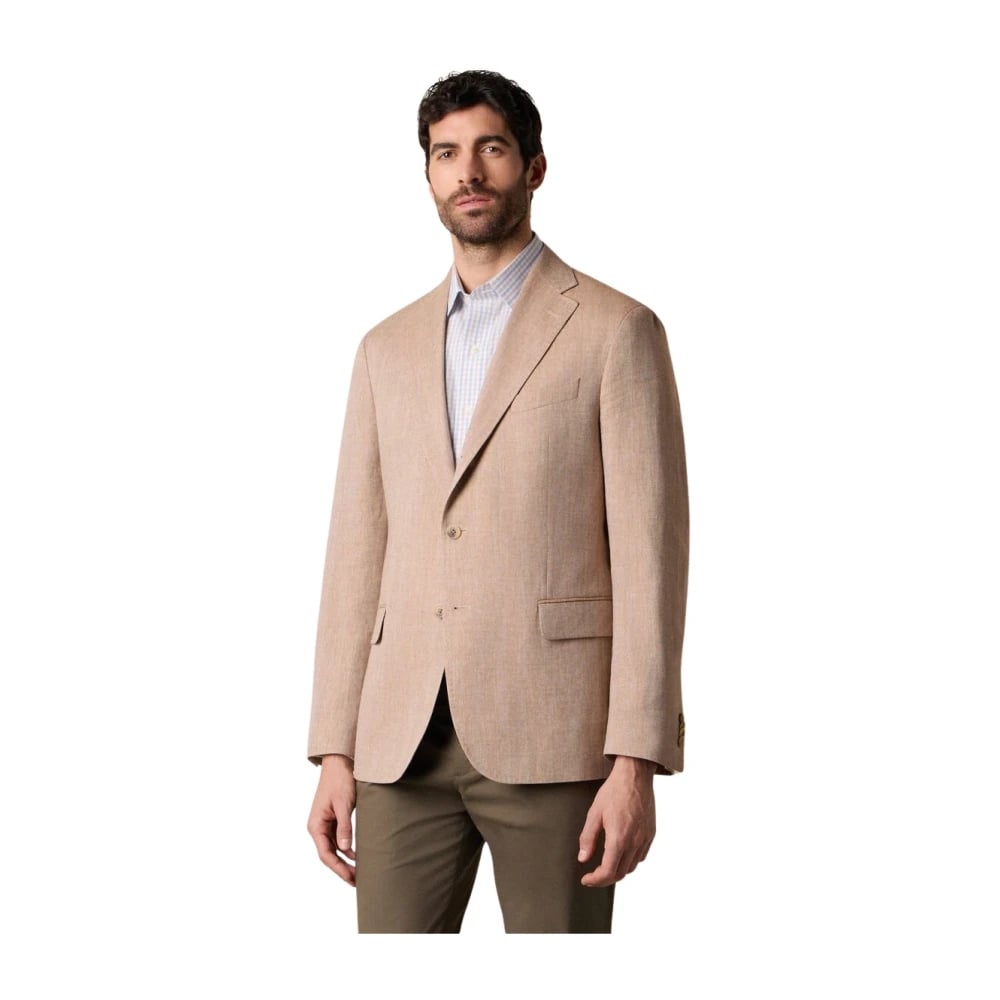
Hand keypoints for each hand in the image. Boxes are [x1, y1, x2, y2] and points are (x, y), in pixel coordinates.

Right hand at [306, 754, 356, 885]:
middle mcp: (318, 827)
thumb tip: (346, 850)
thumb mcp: (344, 804)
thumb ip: (344, 827)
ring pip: (335, 848)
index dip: (338, 869)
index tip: (351, 878)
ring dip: (346, 860)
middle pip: (329, 854)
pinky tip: (359, 855)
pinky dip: (348, 848)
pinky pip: (339, 839)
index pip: (325, 854)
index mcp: (316, 825)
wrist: (340, 762)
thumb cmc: (340, 780)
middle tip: (357, 881)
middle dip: (342, 868)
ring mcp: (325, 823)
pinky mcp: (334, 819)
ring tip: (360, 872)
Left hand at [577, 755, 655, 886]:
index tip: (586, 879)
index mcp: (619, 838)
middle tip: (592, 874)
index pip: (608, 872)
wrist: (635, 775)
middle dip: (605, 878)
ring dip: (618, 870)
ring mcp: (645, 839)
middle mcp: (634, 842)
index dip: (595, 880)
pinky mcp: (651, 834)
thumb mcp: (594, 812)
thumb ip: (588, 838)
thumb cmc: (613, 791)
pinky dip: (630, 861)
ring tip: (605, 864)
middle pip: (620, 873)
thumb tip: (583, 859)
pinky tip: (621, 853)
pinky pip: (641, 856)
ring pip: (632, 867)